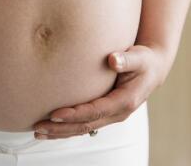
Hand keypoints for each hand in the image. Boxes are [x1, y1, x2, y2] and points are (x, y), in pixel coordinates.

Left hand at [33, 44, 168, 139]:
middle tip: (39, 127)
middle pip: (86, 125)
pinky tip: (51, 128)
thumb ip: (127, 59)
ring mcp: (111, 116)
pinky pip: (84, 124)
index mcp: (125, 101)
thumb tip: (113, 59)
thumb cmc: (144, 61)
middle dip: (62, 128)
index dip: (75, 114)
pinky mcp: (105, 114)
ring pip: (83, 128)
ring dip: (61, 132)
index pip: (96, 111)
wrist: (152, 70)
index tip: (55, 114)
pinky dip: (67, 127)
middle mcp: (118, 113)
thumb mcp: (140, 58)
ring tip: (38, 132)